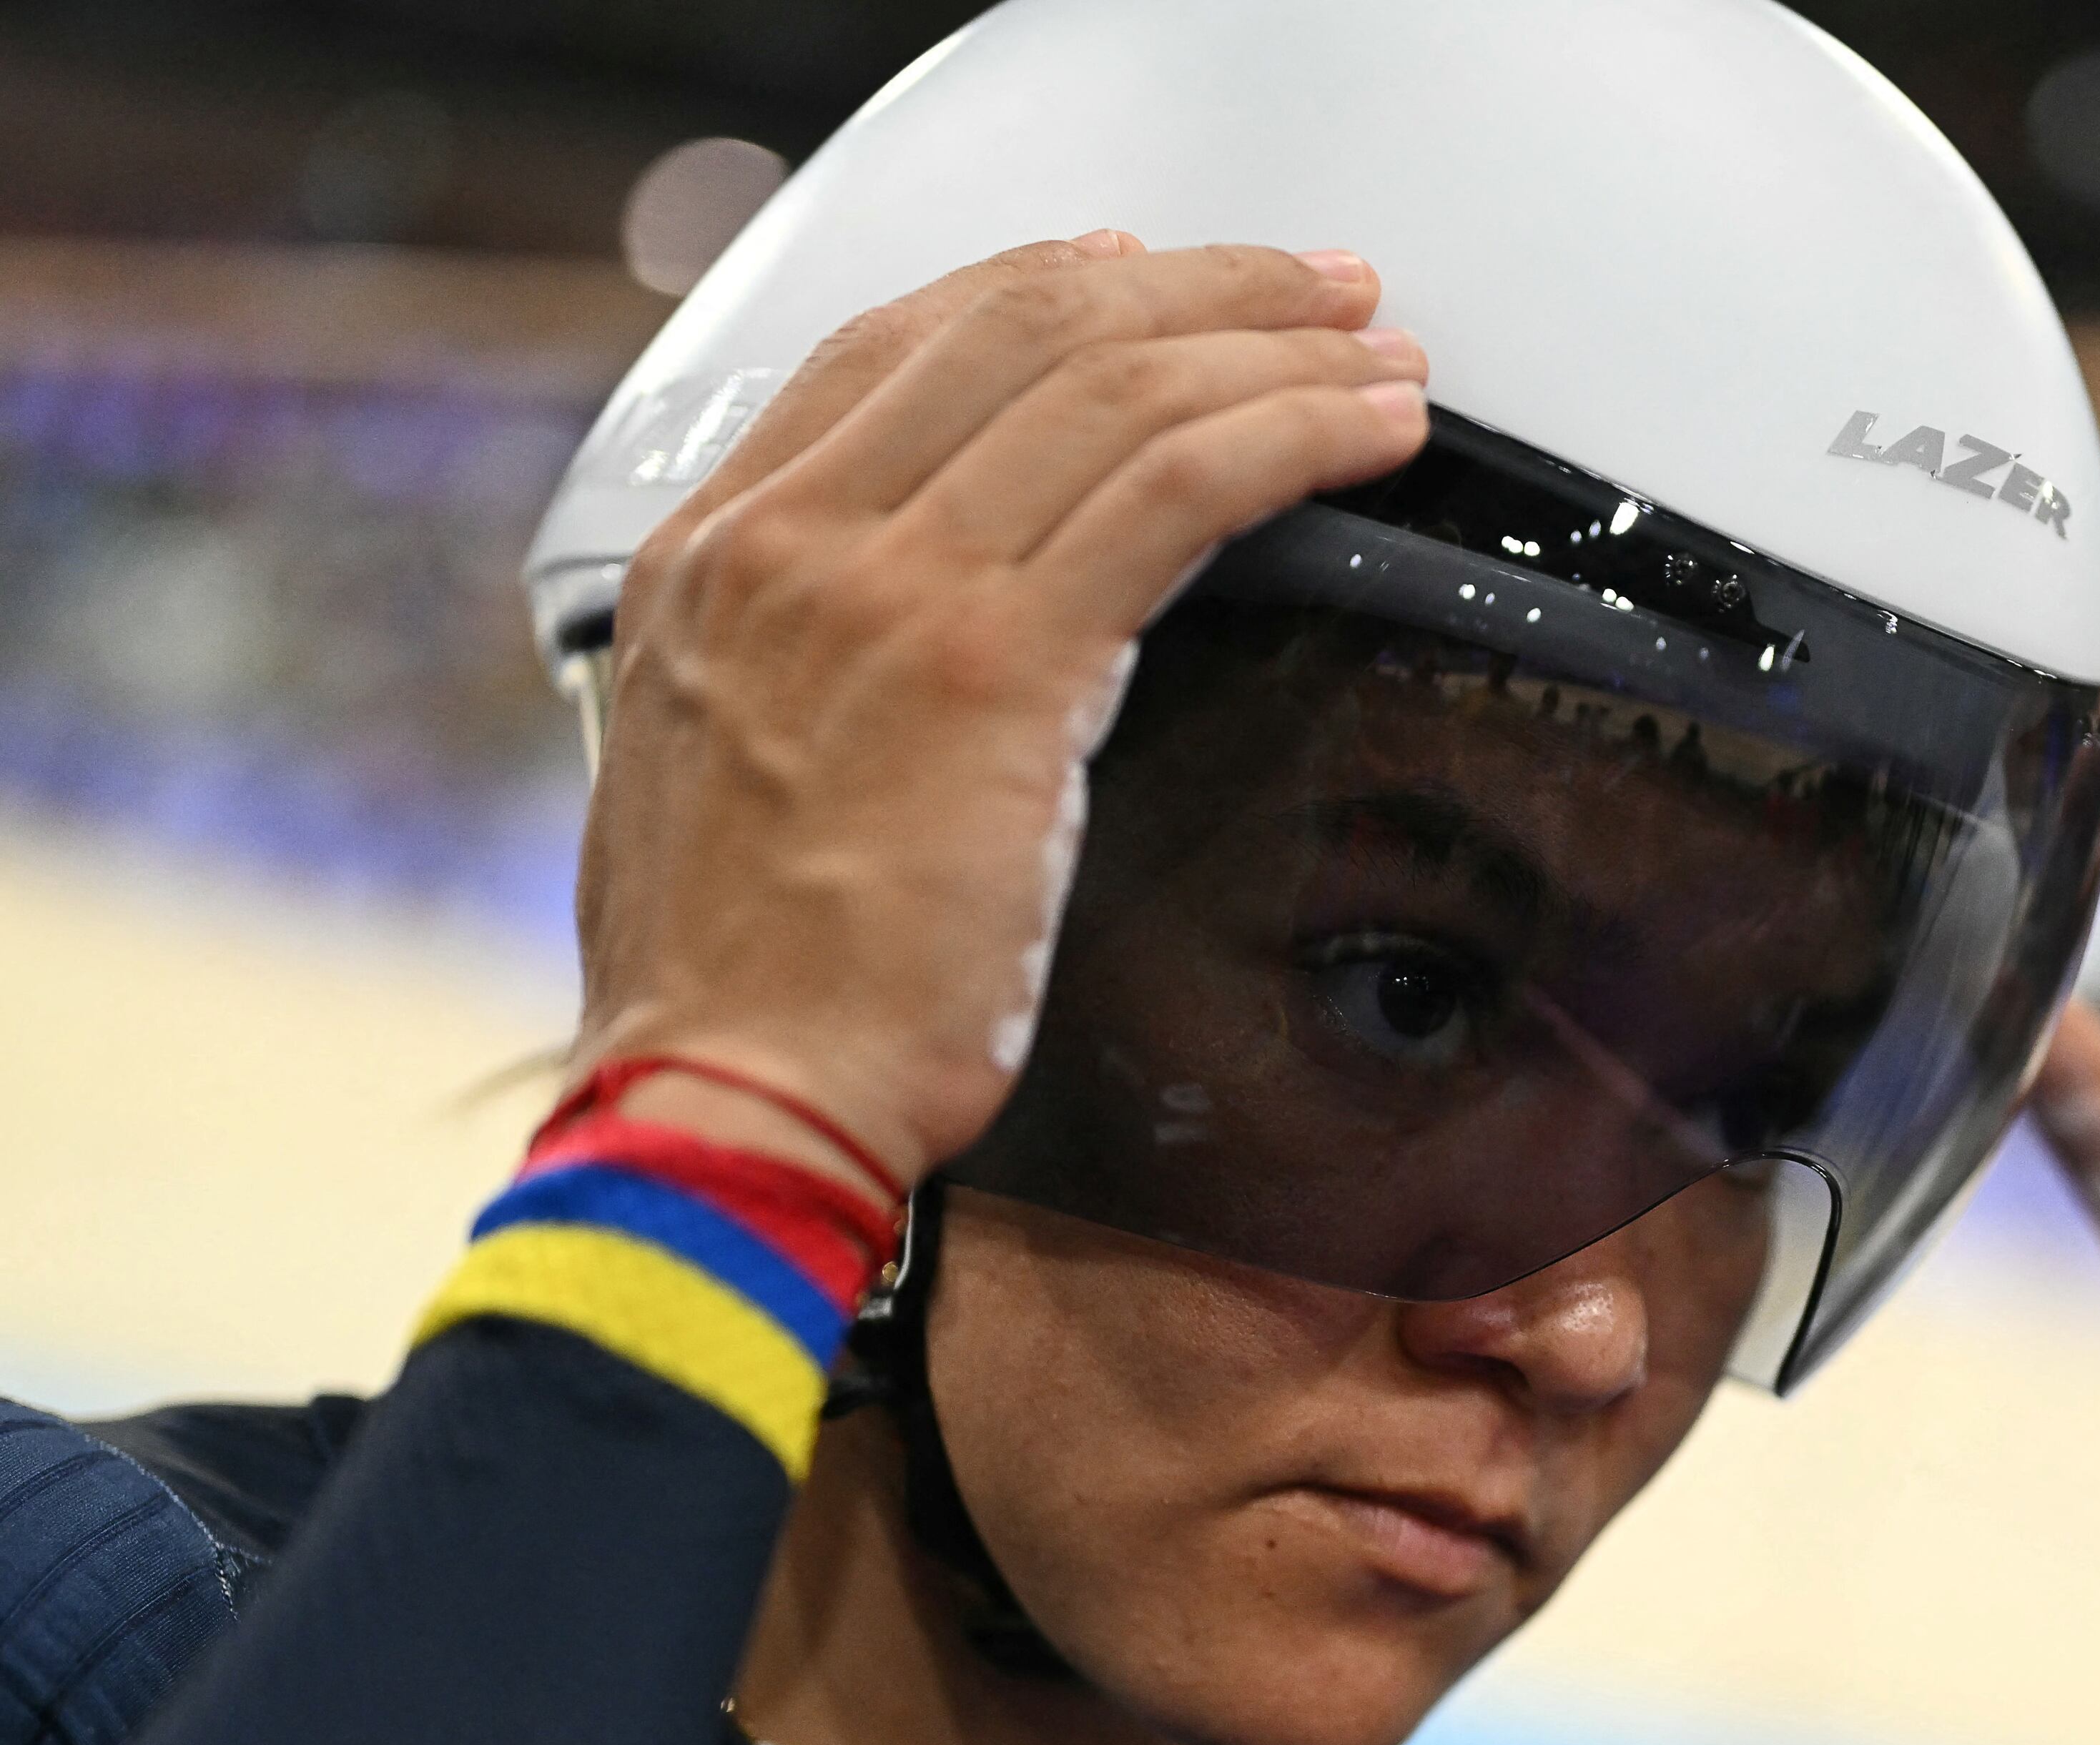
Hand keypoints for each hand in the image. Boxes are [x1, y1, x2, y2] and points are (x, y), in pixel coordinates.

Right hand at [573, 233, 1430, 1190]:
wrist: (725, 1101)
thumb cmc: (742, 997)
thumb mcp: (716, 779)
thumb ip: (791, 674)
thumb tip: (892, 652)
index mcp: (711, 562)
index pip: (887, 347)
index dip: (1033, 290)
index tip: (1136, 277)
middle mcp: (790, 543)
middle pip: (1017, 331)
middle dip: (1193, 286)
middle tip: (1310, 290)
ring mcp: (890, 591)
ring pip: (1115, 390)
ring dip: (1273, 350)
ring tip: (1376, 352)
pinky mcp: (1002, 665)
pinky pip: (1176, 488)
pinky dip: (1292, 434)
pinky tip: (1368, 431)